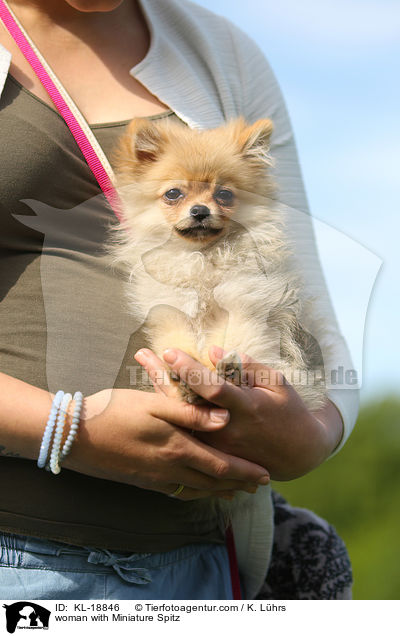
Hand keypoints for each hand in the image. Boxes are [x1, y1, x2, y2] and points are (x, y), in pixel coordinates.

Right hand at [62, 388, 269, 499]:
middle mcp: (170, 469)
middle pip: (213, 482)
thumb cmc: (115, 411)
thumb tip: (225, 420)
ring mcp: (155, 478)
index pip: (221, 466)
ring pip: (196, 490)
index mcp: (178, 449)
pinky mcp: (142, 480)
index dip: (244, 471)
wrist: (75, 436)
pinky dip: (195, 493)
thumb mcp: (154, 404)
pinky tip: (196, 490)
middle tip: (257, 486)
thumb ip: (191, 413)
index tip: (265, 475)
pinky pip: (177, 492)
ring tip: (234, 491)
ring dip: (218, 491)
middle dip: (238, 484)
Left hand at [135, 346, 343, 480]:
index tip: (170, 352)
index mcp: (246, 408)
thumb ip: (247, 367)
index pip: (212, 388)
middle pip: (187, 402)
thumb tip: (213, 351)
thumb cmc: (289, 411)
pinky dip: (169, 408)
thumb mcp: (277, 384)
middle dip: (163, 376)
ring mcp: (217, 444)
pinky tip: (154, 389)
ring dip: (159, 389)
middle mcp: (227, 429)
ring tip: (143, 364)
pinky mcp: (212, 453)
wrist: (298, 453)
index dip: (190, 370)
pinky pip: (186, 429)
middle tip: (144, 354)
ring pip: (181, 417)